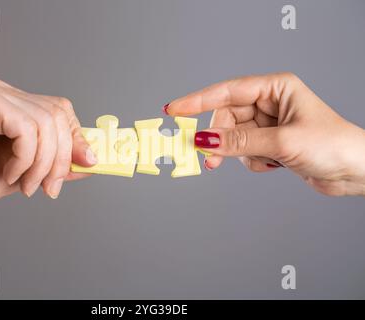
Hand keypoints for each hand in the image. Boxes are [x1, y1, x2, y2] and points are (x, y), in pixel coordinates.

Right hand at [0, 78, 95, 204]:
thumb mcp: (26, 174)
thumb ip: (56, 165)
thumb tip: (91, 163)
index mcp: (18, 108)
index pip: (62, 112)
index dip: (78, 138)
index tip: (88, 164)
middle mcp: (10, 96)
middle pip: (60, 116)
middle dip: (63, 158)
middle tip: (51, 187)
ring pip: (47, 124)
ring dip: (43, 164)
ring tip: (27, 186)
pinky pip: (27, 128)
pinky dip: (25, 157)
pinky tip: (10, 172)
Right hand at [165, 73, 364, 195]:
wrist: (355, 171)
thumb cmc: (332, 144)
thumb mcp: (281, 141)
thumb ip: (239, 141)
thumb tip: (204, 140)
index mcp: (275, 88)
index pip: (227, 91)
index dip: (197, 101)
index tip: (175, 110)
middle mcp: (270, 103)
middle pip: (226, 117)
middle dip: (219, 138)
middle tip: (207, 156)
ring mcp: (268, 124)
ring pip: (233, 136)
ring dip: (237, 152)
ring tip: (256, 162)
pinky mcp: (269, 143)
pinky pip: (243, 150)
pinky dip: (250, 161)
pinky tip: (272, 164)